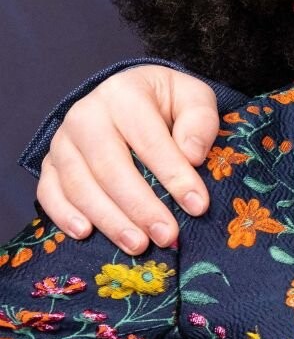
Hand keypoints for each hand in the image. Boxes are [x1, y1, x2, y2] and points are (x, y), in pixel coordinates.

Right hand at [36, 65, 220, 254]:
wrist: (129, 95)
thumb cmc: (166, 102)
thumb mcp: (193, 98)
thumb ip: (199, 122)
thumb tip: (192, 156)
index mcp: (124, 94)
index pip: (149, 141)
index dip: (174, 175)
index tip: (197, 205)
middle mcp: (86, 115)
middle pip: (110, 168)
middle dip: (140, 207)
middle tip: (166, 235)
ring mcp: (63, 141)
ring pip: (79, 185)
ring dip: (109, 220)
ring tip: (138, 244)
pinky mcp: (51, 163)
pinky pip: (49, 192)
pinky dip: (64, 215)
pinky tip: (85, 234)